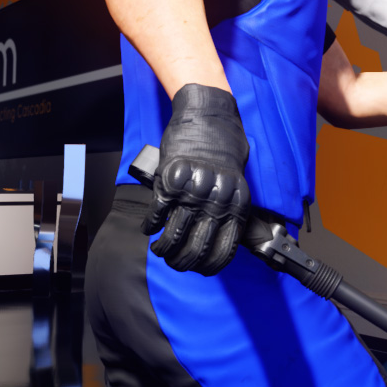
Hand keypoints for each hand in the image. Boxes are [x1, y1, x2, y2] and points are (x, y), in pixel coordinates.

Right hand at [145, 84, 251, 274]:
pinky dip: (150, 226)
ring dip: (163, 249)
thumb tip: (213, 245)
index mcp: (236, 205)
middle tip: (175, 264)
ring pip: (173, 235)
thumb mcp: (235, 185)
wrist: (208, 116)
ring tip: (159, 250)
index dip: (208, 266)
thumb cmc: (221, 151)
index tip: (199, 270)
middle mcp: (216, 200)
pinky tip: (149, 230)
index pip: (224, 250)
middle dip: (182, 263)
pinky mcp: (171, 179)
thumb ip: (227, 213)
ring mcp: (192, 190)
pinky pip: (157, 213)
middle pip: (197, 248)